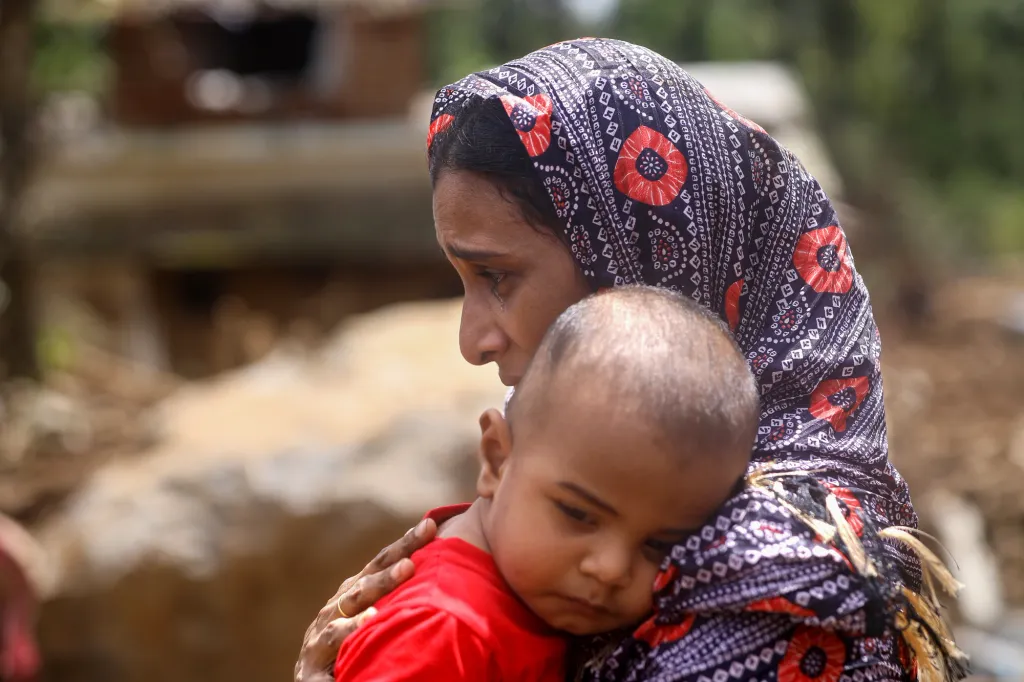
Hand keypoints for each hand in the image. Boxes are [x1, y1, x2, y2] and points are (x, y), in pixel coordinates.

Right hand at [293, 517, 437, 681]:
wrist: (314, 679)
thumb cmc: (353, 642)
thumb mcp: (373, 614)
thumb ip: (398, 596)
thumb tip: (448, 567)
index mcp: (352, 594)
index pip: (380, 564)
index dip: (404, 545)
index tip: (430, 526)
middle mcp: (333, 611)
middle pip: (360, 591)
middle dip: (383, 578)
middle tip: (408, 565)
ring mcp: (318, 642)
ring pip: (336, 630)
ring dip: (355, 623)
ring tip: (374, 617)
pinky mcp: (311, 675)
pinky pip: (324, 671)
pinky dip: (335, 666)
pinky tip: (349, 659)